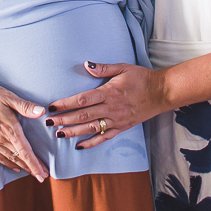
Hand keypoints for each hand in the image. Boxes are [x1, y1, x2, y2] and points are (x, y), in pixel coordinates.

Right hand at [0, 71, 48, 180]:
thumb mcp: (7, 96)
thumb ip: (24, 106)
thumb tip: (41, 112)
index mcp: (9, 128)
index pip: (25, 151)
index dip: (35, 164)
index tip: (43, 174)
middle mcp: (0, 138)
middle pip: (19, 158)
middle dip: (32, 168)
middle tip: (43, 176)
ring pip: (9, 159)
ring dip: (21, 167)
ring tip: (31, 173)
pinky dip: (7, 163)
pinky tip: (12, 166)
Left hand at [45, 61, 166, 149]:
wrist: (161, 92)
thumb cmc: (141, 78)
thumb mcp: (123, 68)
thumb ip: (103, 68)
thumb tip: (86, 64)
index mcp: (109, 92)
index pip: (82, 100)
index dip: (66, 104)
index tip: (53, 106)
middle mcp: (111, 108)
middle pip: (83, 116)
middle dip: (64, 119)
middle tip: (49, 122)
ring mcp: (116, 120)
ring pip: (91, 129)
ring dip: (74, 132)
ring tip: (59, 134)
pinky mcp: (122, 127)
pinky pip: (104, 137)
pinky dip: (92, 143)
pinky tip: (79, 146)